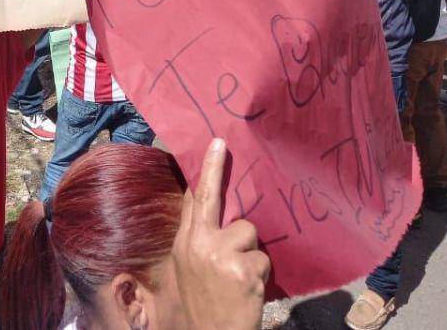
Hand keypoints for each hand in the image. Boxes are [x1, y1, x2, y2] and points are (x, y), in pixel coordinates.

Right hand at [173, 138, 269, 329]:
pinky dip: (260, 274)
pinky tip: (248, 290)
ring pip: (248, 233)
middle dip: (217, 169)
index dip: (205, 171)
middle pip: (213, 200)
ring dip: (250, 253)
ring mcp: (222, 255)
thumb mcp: (187, 270)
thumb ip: (196, 238)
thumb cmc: (202, 305)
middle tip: (222, 141)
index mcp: (184, 245)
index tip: (215, 145)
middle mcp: (199, 245)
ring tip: (240, 278)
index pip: (193, 201)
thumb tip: (203, 206)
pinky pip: (262, 258)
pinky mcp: (244, 269)